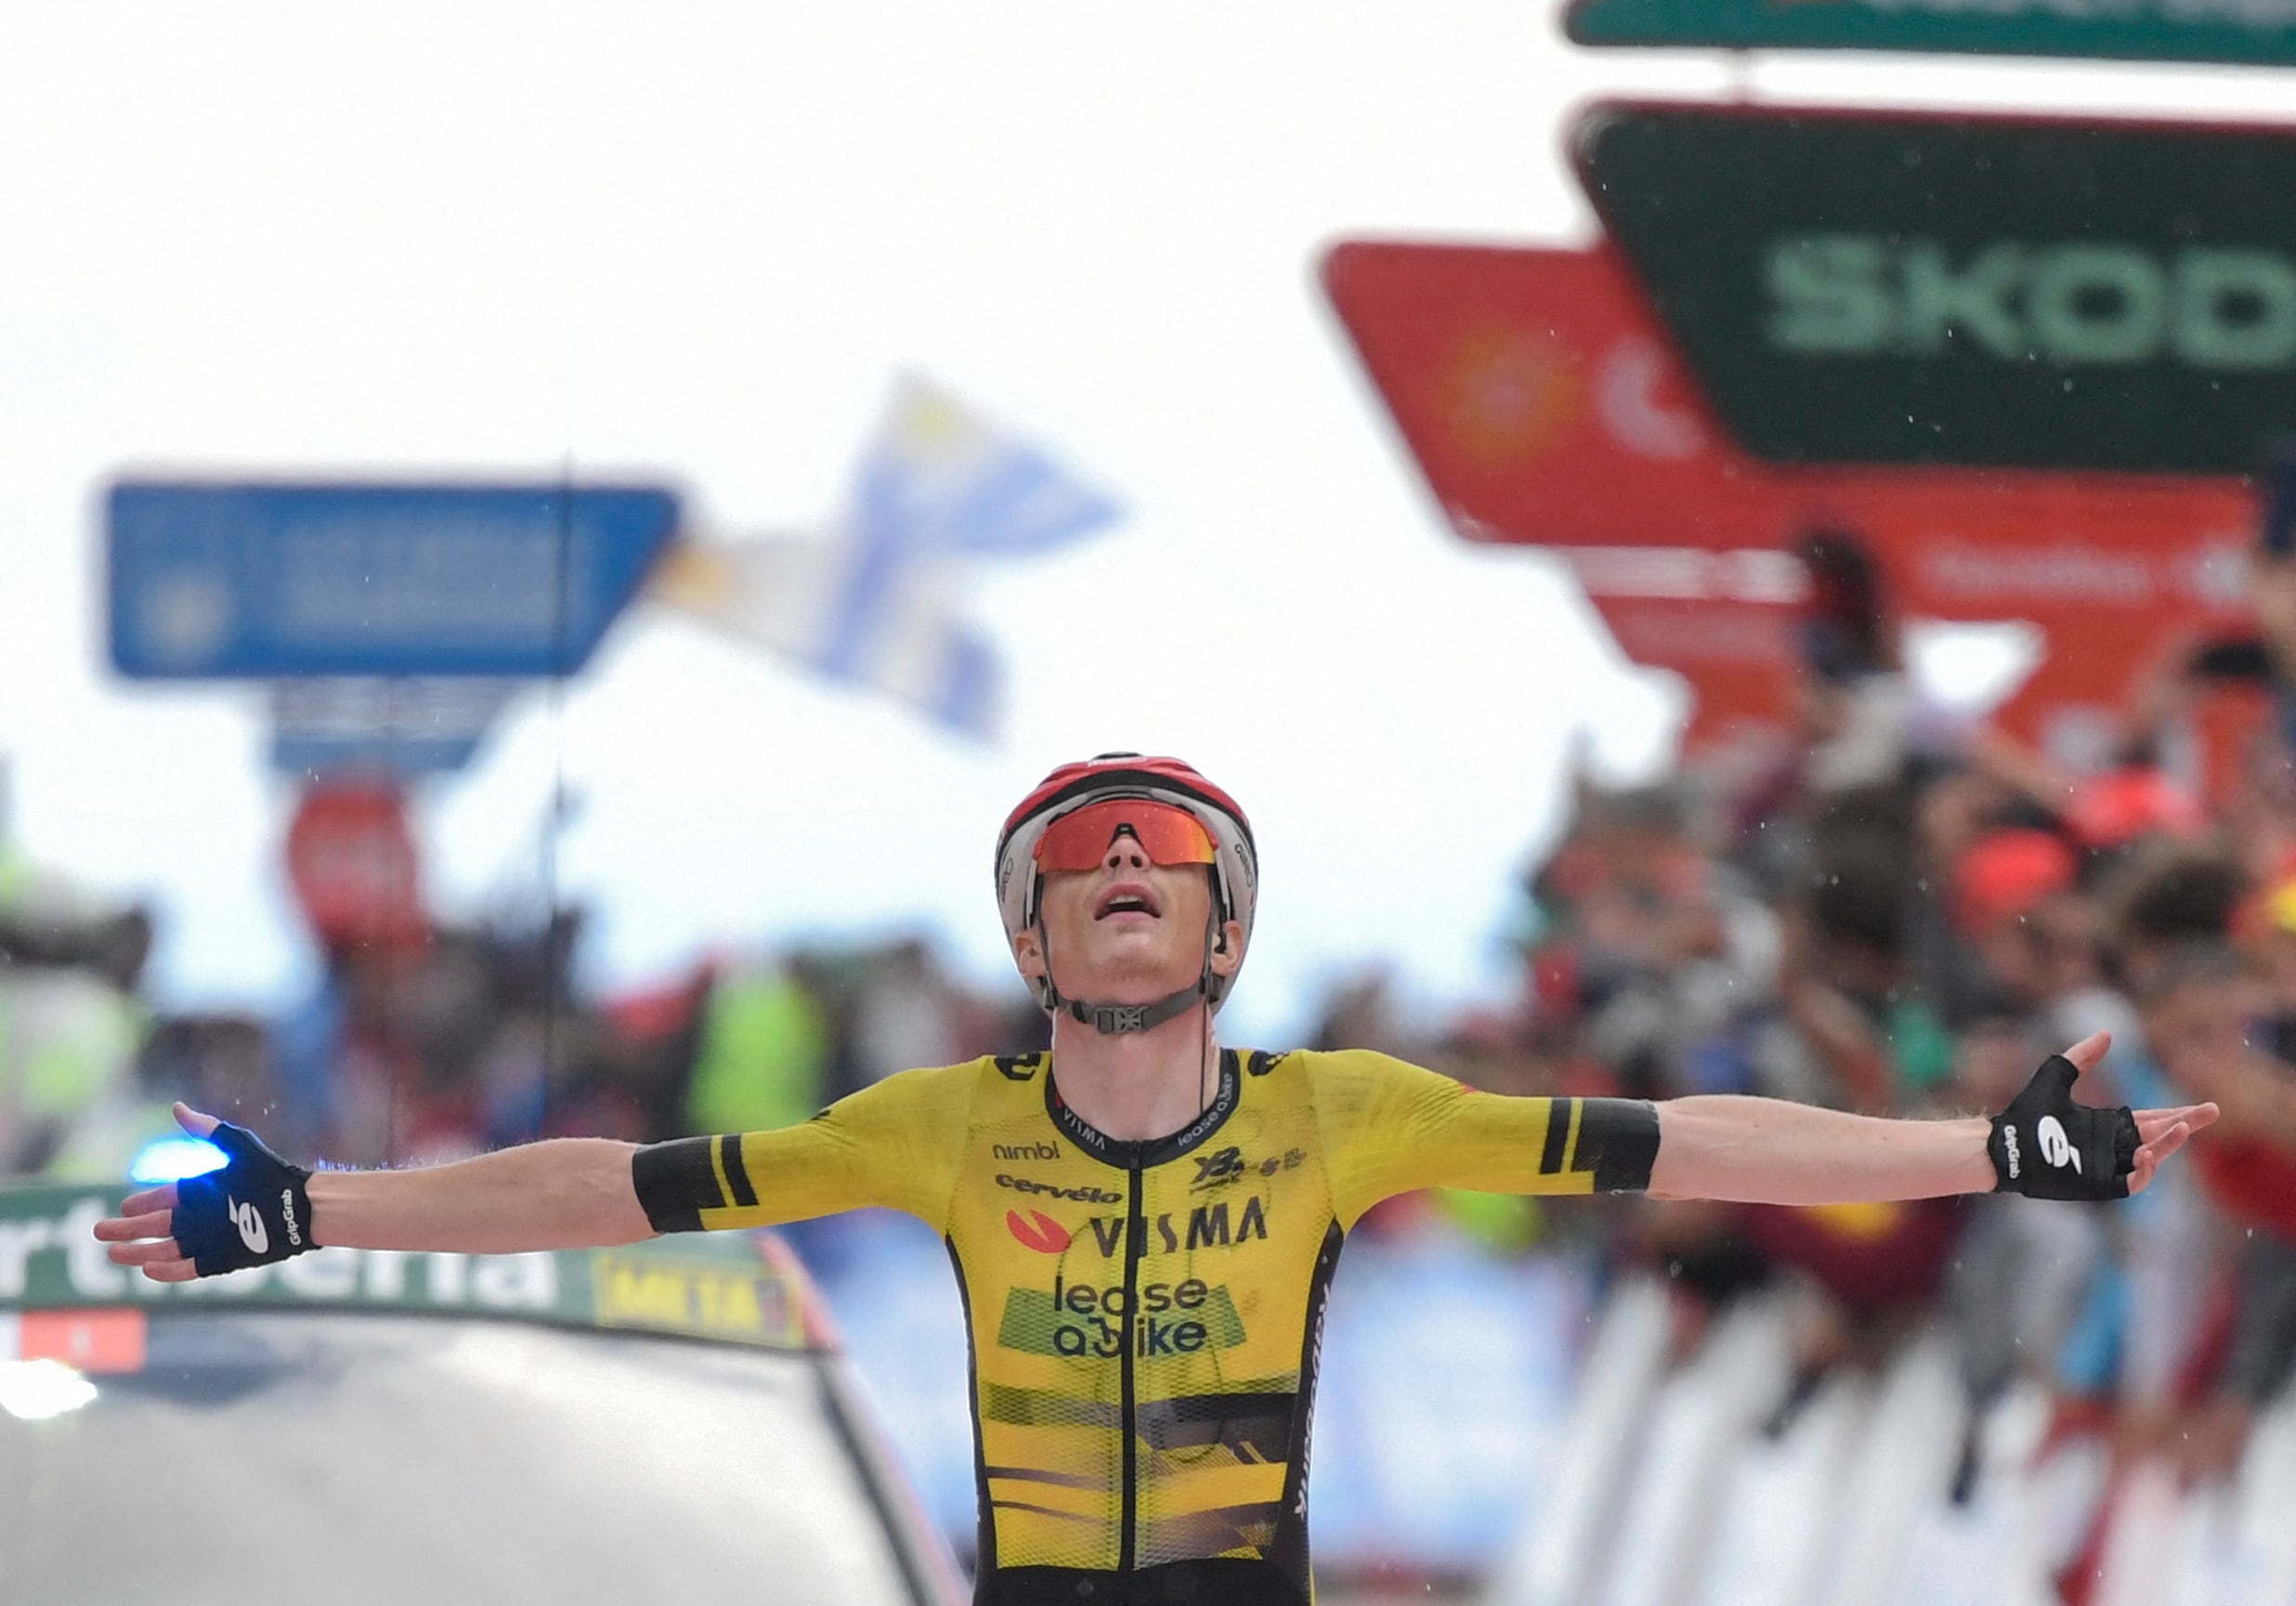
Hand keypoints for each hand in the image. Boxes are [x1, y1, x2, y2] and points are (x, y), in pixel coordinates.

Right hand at [92, 1104, 315, 1279]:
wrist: (300, 1206)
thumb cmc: (270, 1173)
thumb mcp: (236, 1147)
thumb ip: (205, 1130)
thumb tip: (177, 1106)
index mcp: (203, 1191)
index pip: (165, 1199)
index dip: (143, 1202)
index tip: (123, 1205)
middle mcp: (202, 1217)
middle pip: (157, 1226)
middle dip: (128, 1229)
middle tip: (100, 1232)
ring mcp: (210, 1240)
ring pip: (166, 1249)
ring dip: (139, 1252)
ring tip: (114, 1254)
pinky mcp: (221, 1260)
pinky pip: (189, 1268)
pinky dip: (168, 1270)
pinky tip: (147, 1268)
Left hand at [1987, 1032, 2216, 1199]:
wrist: (2006, 1144)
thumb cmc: (2026, 1112)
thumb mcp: (2056, 1076)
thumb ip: (2081, 1057)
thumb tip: (2107, 1033)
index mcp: (2109, 1124)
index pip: (2153, 1118)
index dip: (2179, 1113)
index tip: (2204, 1108)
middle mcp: (2114, 1145)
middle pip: (2160, 1136)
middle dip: (2186, 1125)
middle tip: (2211, 1111)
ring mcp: (2109, 1166)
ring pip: (2152, 1158)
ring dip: (2169, 1145)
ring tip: (2180, 1127)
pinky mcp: (2099, 1184)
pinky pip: (2132, 1182)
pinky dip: (2145, 1171)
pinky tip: (2147, 1154)